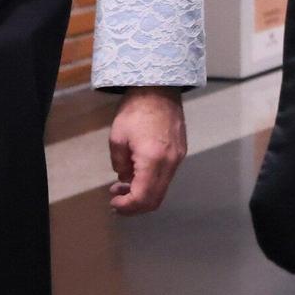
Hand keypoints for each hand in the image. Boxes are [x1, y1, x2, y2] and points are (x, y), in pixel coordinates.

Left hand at [108, 87, 186, 214]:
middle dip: (134, 205)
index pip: (142, 197)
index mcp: (153, 159)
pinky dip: (152, 183)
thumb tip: (124, 177)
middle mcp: (170, 162)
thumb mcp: (117, 138)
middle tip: (117, 199)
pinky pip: (167, 176)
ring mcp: (178, 157)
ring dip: (143, 194)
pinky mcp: (181, 151)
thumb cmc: (135, 110)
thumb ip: (119, 163)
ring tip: (124, 185)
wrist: (159, 87)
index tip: (113, 204)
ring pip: (162, 189)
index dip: (126, 207)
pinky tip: (138, 173)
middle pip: (155, 199)